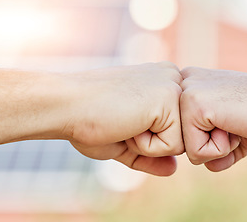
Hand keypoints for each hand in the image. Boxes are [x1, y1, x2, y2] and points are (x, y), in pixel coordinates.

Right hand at [59, 62, 183, 175]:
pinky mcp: (169, 98)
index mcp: (163, 80)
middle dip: (150, 142)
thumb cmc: (87, 120)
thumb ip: (151, 155)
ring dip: (148, 145)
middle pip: (182, 136)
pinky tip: (127, 123)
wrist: (64, 106)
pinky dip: (146, 146)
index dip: (146, 139)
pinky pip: (173, 146)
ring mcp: (173, 86)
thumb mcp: (124, 142)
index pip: (176, 129)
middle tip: (122, 122)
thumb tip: (173, 169)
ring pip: (181, 143)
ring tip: (124, 121)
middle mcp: (173, 77)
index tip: (121, 119)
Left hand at [180, 67, 246, 171]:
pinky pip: (195, 153)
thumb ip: (221, 146)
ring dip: (218, 148)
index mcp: (193, 84)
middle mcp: (185, 82)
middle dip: (213, 145)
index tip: (240, 119)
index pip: (183, 135)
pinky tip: (239, 125)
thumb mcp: (240, 131)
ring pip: (185, 149)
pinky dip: (222, 150)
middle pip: (181, 142)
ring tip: (241, 122)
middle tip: (241, 122)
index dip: (215, 141)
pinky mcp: (194, 103)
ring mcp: (187, 90)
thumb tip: (210, 165)